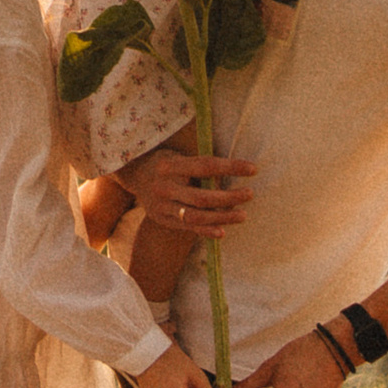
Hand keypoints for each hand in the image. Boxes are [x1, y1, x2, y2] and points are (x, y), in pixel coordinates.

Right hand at [121, 141, 256, 236]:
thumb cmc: (166, 163)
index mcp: (170, 165)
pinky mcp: (162, 219)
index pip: (205, 166)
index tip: (252, 169)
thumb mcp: (178, 156)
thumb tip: (234, 172)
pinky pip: (187, 228)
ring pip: (196, 216)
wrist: (135, 176)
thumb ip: (199, 165)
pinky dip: (206, 231)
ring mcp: (161, 206)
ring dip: (222, 217)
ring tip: (242, 215)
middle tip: (249, 194)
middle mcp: (164, 186)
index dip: (230, 167)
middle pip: (202, 196)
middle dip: (229, 197)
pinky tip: (222, 232)